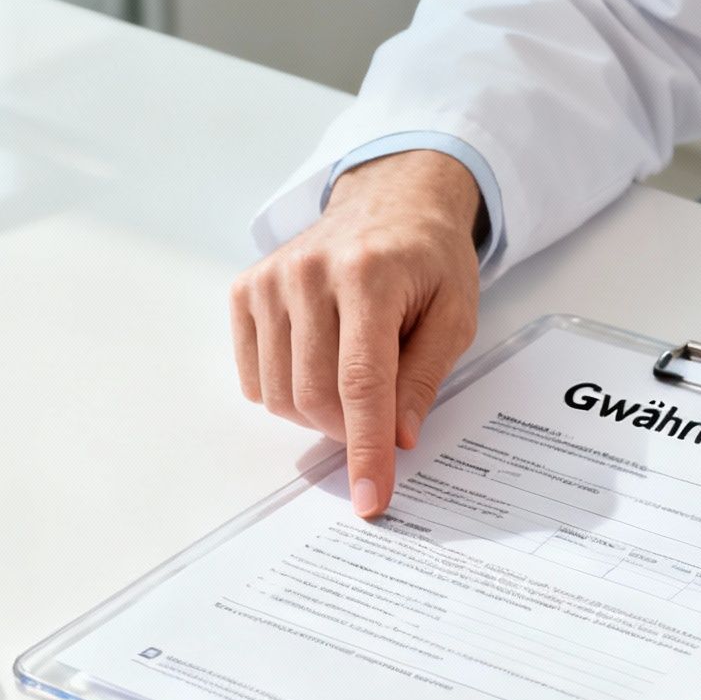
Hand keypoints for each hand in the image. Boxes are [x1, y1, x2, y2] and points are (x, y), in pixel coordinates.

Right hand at [230, 149, 483, 516]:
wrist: (390, 201)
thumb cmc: (428, 260)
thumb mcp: (454, 315)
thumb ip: (424, 378)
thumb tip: (397, 439)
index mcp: (369, 275)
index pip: (361, 384)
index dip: (366, 450)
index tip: (370, 498)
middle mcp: (309, 273)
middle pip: (314, 397)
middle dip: (349, 431)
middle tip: (381, 419)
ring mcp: (270, 280)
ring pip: (281, 396)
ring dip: (319, 414)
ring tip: (353, 380)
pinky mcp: (246, 291)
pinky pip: (256, 378)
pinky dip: (288, 392)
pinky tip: (319, 362)